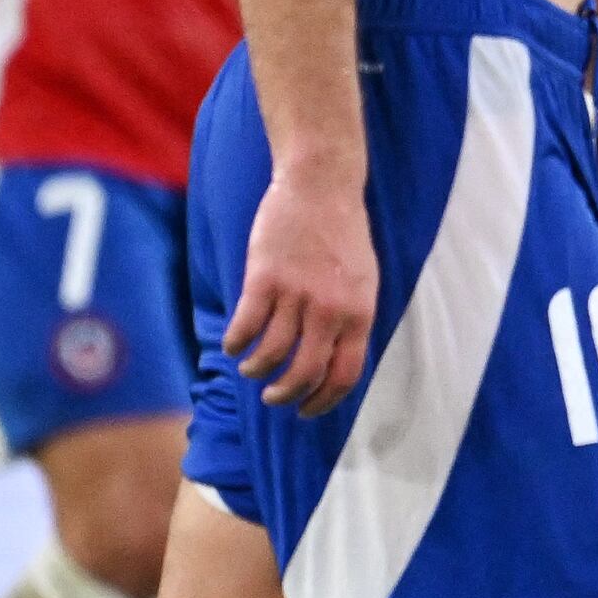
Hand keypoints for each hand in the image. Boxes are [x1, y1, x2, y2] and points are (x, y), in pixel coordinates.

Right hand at [227, 168, 381, 413]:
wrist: (322, 186)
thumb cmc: (342, 235)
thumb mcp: (363, 281)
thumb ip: (351, 319)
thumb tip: (335, 360)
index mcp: (360, 313)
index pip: (344, 375)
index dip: (323, 401)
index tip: (306, 410)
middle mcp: (331, 309)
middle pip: (304, 373)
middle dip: (285, 395)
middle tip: (273, 398)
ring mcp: (297, 294)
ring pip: (271, 355)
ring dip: (257, 371)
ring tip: (251, 369)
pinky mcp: (265, 278)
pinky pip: (246, 327)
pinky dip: (236, 344)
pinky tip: (233, 345)